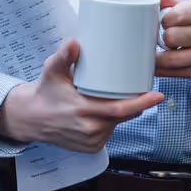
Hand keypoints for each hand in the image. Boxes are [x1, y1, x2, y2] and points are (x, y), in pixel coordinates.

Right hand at [0, 39, 162, 152]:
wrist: (32, 118)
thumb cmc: (45, 92)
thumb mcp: (51, 71)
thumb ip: (64, 56)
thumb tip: (74, 42)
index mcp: (82, 111)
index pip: (118, 110)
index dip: (141, 103)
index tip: (158, 95)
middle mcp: (88, 130)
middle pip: (123, 117)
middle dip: (139, 105)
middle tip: (149, 92)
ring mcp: (90, 142)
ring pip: (118, 124)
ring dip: (124, 112)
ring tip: (118, 97)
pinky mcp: (91, 148)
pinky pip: (110, 132)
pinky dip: (113, 122)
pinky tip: (108, 112)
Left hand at [154, 0, 190, 91]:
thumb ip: (177, 4)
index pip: (174, 15)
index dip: (164, 20)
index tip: (166, 24)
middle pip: (171, 36)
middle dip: (163, 39)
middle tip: (168, 40)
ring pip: (172, 58)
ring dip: (161, 57)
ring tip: (164, 52)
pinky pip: (176, 73)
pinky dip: (163, 70)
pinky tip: (162, 66)